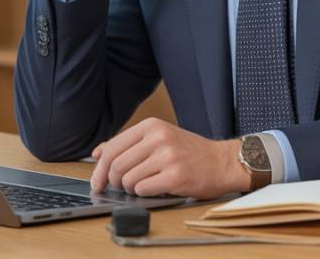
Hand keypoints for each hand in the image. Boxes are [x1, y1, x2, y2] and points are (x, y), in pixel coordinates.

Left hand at [89, 118, 248, 199]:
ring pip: (128, 179)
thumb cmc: (189, 152)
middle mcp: (158, 137)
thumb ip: (129, 144)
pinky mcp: (176, 177)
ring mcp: (167, 156)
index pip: (112, 147)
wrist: (222, 162)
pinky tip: (153, 190)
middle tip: (117, 188)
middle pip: (117, 164)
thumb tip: (97, 153)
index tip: (97, 181)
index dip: (99, 168)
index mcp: (151, 125)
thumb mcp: (159, 137)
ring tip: (140, 187)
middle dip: (112, 182)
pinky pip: (143, 189)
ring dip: (129, 189)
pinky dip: (142, 194)